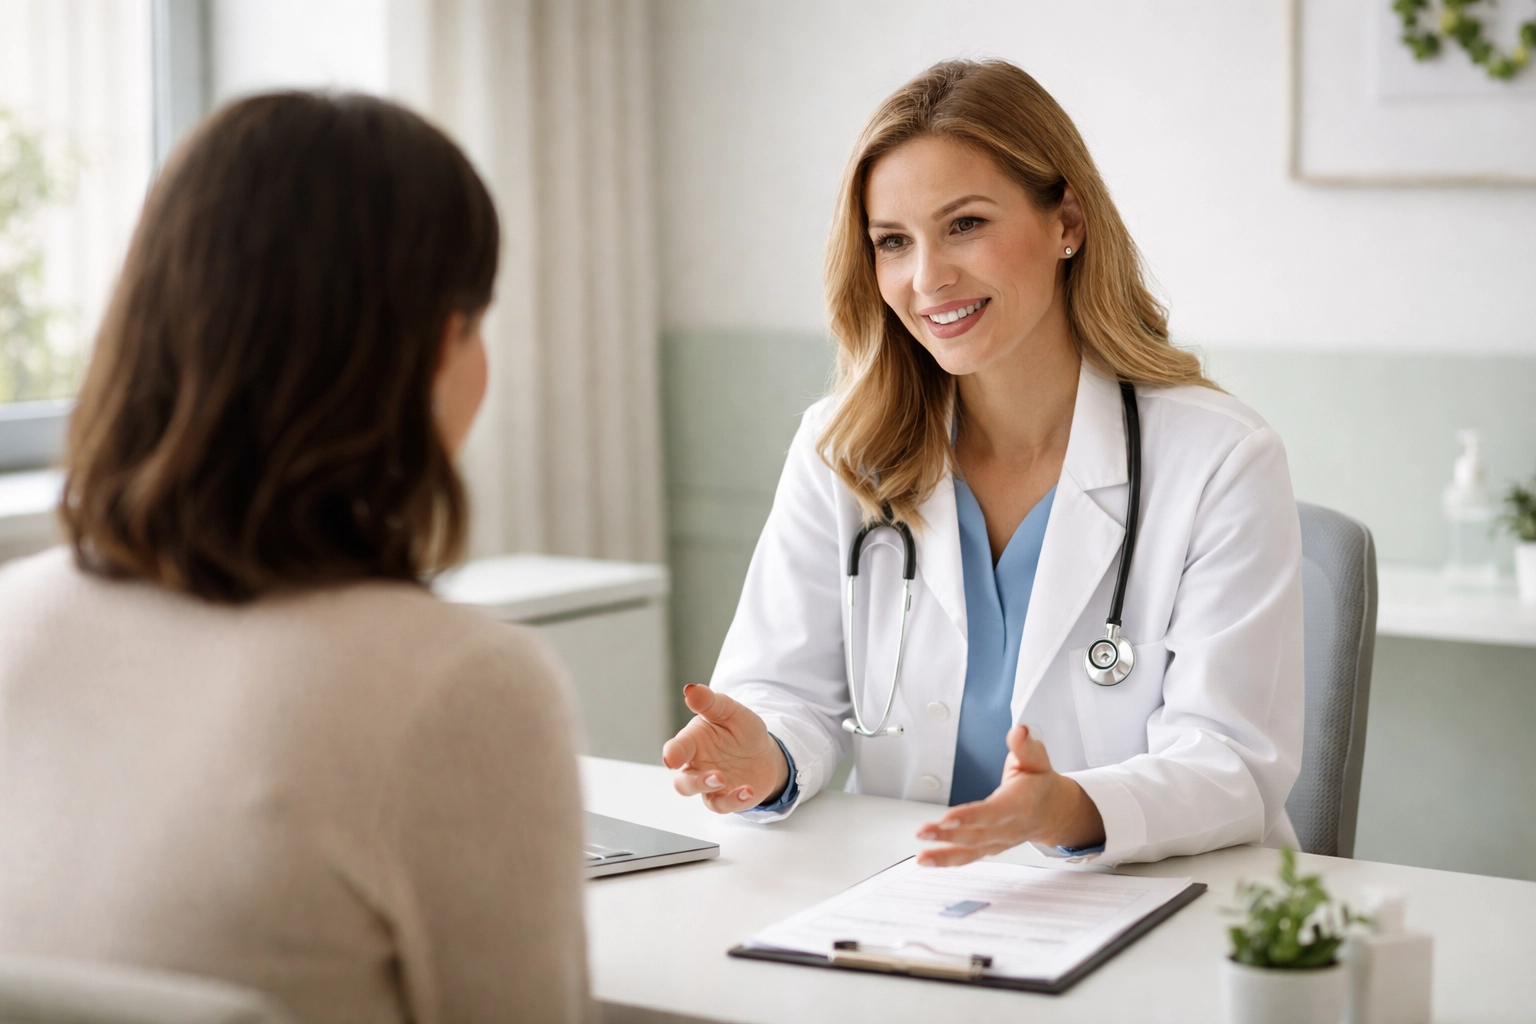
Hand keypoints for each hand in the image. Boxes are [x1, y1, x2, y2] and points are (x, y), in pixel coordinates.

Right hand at [662, 684, 790, 813]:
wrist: (764, 753)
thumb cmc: (741, 730)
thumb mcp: (730, 711)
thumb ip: (710, 702)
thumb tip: (690, 689)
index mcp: (693, 741)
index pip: (677, 748)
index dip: (672, 753)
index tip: (672, 758)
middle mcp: (696, 764)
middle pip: (682, 780)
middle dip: (693, 780)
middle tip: (713, 775)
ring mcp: (709, 784)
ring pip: (698, 793)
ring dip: (708, 788)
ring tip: (723, 779)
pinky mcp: (724, 798)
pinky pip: (723, 804)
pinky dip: (734, 800)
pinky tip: (747, 790)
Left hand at [915, 724, 1103, 866]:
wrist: (1053, 811)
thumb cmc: (1040, 783)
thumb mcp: (1037, 759)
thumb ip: (1025, 746)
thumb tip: (1020, 730)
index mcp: (1021, 804)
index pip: (994, 812)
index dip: (971, 816)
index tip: (947, 817)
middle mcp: (1009, 827)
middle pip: (977, 835)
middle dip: (948, 835)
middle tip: (923, 831)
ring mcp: (999, 841)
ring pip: (971, 851)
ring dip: (944, 854)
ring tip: (922, 856)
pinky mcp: (989, 847)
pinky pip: (969, 857)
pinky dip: (947, 861)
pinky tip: (927, 861)